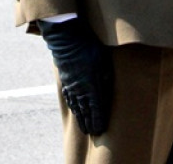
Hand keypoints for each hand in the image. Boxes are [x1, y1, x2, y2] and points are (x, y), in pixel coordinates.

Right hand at [37, 18, 111, 135]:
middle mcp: (80, 91)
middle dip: (89, 124)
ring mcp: (71, 86)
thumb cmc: (90, 49)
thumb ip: (106, 80)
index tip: (100, 130)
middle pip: (85, 112)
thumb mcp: (104, 64)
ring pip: (76, 107)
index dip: (98, 121)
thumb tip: (107, 94)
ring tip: (84, 128)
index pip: (96, 110)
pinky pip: (69, 98)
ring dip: (80, 118)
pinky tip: (74, 109)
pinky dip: (72, 107)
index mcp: (92, 88)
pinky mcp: (65, 80)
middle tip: (93, 133)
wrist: (67, 40)